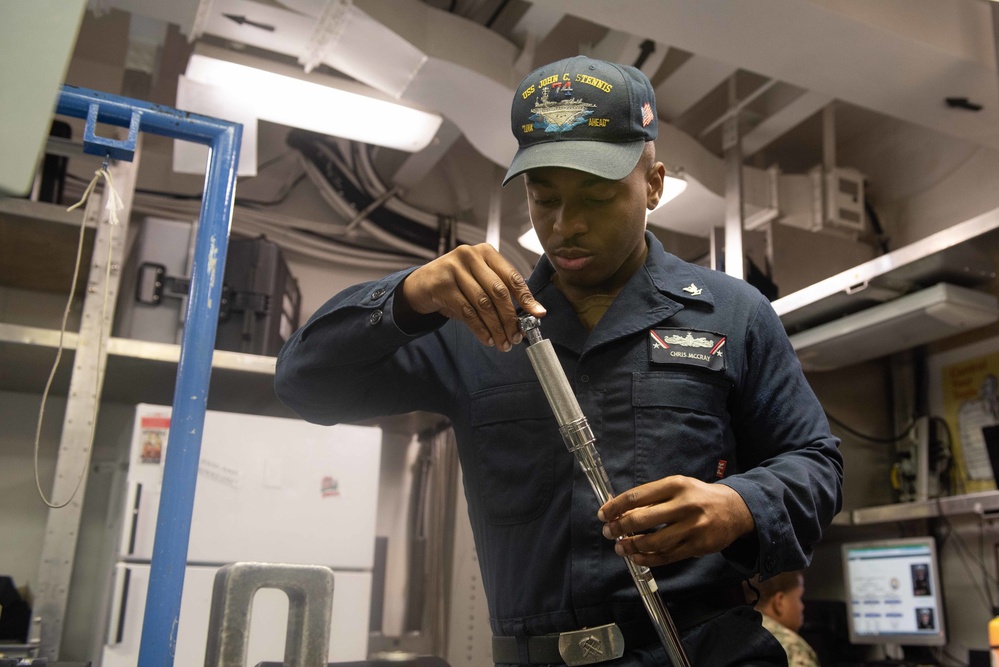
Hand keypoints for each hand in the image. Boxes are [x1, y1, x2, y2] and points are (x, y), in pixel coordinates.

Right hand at [397, 243, 545, 350]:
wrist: (421, 286)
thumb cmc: (456, 284)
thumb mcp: (479, 281)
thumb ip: (500, 292)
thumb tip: (528, 314)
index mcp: (486, 253)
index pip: (512, 277)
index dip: (526, 297)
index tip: (538, 314)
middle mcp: (471, 256)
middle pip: (498, 292)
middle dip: (510, 318)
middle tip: (516, 337)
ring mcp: (454, 269)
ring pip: (483, 304)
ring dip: (496, 328)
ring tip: (503, 343)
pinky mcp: (442, 285)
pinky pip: (467, 312)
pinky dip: (480, 329)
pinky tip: (487, 339)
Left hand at [597, 476, 754, 567]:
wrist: (735, 510)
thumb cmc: (698, 496)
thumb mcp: (677, 488)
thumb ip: (652, 498)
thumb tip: (620, 511)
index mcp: (675, 485)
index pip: (637, 496)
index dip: (616, 507)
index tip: (603, 514)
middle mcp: (684, 505)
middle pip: (642, 519)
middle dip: (620, 528)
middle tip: (608, 533)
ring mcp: (692, 527)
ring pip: (653, 541)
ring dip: (632, 547)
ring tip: (621, 548)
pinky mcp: (698, 546)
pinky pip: (667, 556)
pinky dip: (648, 559)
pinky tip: (637, 558)